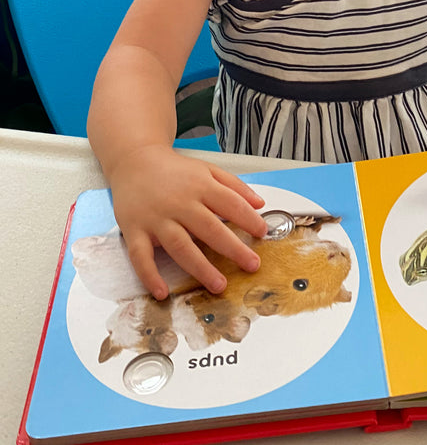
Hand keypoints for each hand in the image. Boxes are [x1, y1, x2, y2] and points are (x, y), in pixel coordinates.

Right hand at [109, 144, 267, 299]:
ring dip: (201, 268)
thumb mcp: (208, 170)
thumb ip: (235, 186)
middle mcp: (180, 204)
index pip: (231, 204)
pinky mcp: (134, 231)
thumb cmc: (175, 170)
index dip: (249, 219)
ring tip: (220, 285)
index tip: (263, 233)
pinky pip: (140, 257)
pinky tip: (162, 292)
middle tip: (253, 265)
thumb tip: (260, 204)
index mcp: (200, 186)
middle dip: (234, 249)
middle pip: (210, 229)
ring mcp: (156, 219)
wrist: (134, 161)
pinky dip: (149, 276)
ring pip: (180, 247)